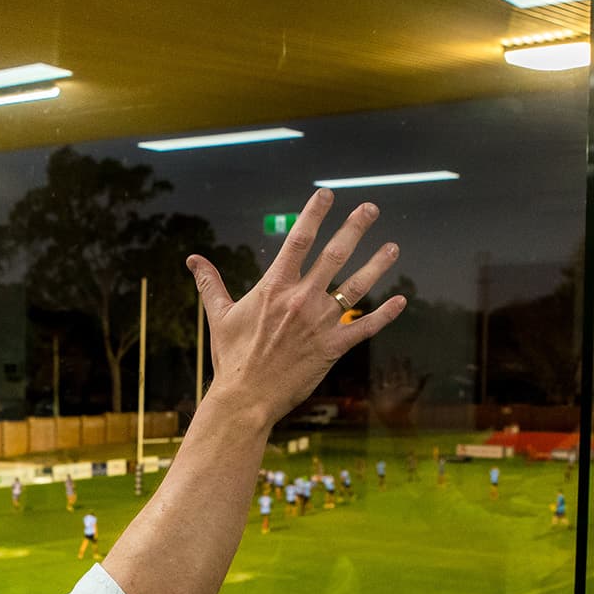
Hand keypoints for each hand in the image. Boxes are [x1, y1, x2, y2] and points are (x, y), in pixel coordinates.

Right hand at [188, 188, 405, 421]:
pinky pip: (364, 327)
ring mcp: (320, 323)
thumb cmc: (231, 358)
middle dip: (355, 228)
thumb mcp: (219, 316)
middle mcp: (301, 299)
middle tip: (370, 208)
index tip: (327, 195)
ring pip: (356, 286)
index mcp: (275, 287)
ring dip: (377, 264)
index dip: (315, 214)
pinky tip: (400, 300)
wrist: (245, 398)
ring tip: (393, 247)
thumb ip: (211, 283)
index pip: (299, 240)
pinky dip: (384, 314)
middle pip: (335, 255)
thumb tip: (193, 260)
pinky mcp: (333, 348)